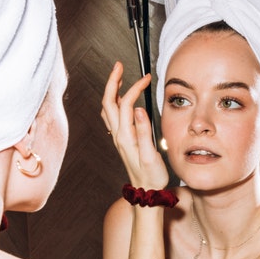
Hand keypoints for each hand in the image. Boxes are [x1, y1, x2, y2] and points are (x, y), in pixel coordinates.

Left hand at [101, 61, 169, 189]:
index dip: (135, 87)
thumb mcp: (151, 155)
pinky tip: (121, 100)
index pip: (125, 103)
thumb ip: (144, 131)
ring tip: (119, 77)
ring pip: (108, 108)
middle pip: (108, 101)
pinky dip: (114, 102)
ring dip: (112, 90)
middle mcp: (118, 135)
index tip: (147, 78)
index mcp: (125, 136)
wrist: (146, 193)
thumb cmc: (151, 176)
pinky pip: (111, 117)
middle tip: (119, 65)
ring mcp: (118, 137)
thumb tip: (137, 108)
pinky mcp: (121, 140)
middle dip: (113, 81)